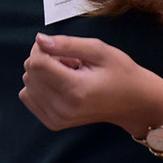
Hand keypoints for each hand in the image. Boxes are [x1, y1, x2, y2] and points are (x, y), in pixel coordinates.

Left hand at [18, 33, 162, 133]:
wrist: (134, 103)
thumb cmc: (121, 73)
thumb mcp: (99, 50)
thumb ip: (67, 44)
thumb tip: (39, 40)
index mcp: (75, 90)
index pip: (37, 63)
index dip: (44, 48)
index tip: (62, 48)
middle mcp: (63, 108)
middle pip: (30, 73)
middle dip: (44, 59)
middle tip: (70, 61)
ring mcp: (57, 118)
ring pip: (27, 84)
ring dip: (43, 73)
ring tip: (68, 74)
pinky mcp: (53, 123)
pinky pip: (28, 97)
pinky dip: (39, 86)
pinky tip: (61, 84)